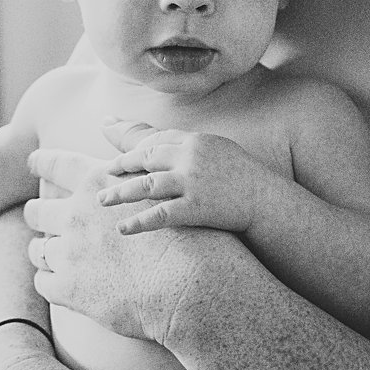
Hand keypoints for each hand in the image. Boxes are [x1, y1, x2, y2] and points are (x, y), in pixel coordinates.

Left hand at [25, 147, 243, 345]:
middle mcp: (80, 213)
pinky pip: (45, 283)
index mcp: (99, 182)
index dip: (44, 162)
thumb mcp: (162, 177)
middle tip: (32, 211)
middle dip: (35, 210)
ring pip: (41, 249)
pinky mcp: (73, 288)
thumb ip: (135, 148)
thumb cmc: (195, 218)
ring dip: (40, 249)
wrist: (201, 272)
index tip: (32, 161)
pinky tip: (55, 282)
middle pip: (43, 209)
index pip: (61, 165)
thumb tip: (109, 122)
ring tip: (41, 251)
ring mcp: (73, 251)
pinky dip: (48, 281)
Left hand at [96, 119, 277, 235]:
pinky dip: (139, 221)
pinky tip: (122, 229)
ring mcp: (193, 181)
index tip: (115, 156)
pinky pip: (160, 214)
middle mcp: (191, 156)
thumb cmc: (245, 178)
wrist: (268, 201)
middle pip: (145, 157)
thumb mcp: (219, 150)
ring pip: (146, 184)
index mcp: (195, 140)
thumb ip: (192, 146)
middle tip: (102, 175)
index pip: (155, 140)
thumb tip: (166, 145)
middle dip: (120, 166)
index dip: (132, 148)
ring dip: (120, 192)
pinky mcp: (197, 206)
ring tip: (101, 199)